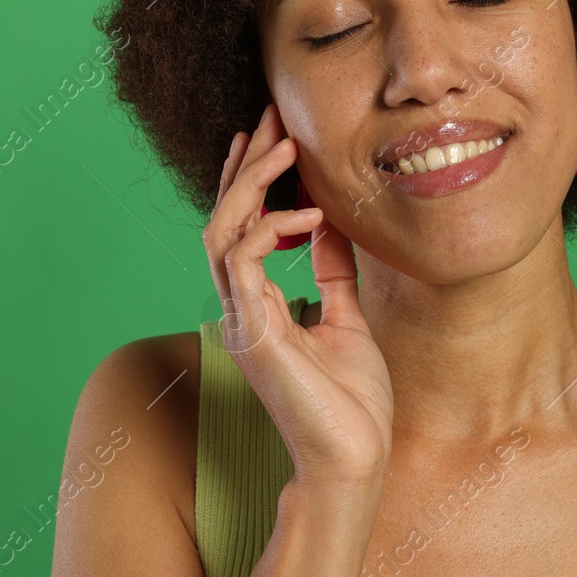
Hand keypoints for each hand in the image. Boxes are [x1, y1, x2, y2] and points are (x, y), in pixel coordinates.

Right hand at [202, 102, 393, 490]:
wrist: (354, 459)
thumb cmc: (352, 403)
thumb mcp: (348, 318)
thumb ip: (334, 273)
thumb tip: (334, 224)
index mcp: (257, 306)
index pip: (240, 228)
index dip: (250, 179)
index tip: (273, 135)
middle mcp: (240, 308)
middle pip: (223, 219)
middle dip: (246, 165)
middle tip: (272, 117)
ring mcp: (242, 320)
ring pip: (221, 232)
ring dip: (252, 184)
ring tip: (285, 146)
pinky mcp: (255, 333)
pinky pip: (243, 262)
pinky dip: (271, 228)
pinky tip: (311, 215)